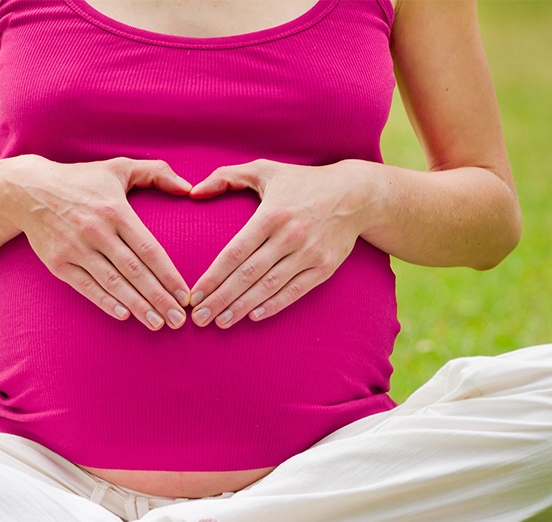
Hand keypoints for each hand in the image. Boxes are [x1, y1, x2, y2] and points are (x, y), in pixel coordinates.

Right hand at [7, 156, 192, 329]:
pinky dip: (105, 302)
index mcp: (115, 210)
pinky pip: (85, 287)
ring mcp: (75, 248)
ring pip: (112, 283)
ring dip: (137, 306)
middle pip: (134, 271)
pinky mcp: (58, 263)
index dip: (169, 274)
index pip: (149, 248)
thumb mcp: (119, 167)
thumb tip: (189, 188)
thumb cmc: (81, 180)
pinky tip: (124, 315)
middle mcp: (96, 231)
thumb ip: (157, 172)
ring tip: (157, 323)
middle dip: (159, 298)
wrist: (28, 190)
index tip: (185, 295)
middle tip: (179, 319)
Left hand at [188, 159, 376, 327]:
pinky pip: (295, 291)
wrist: (357, 194)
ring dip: (242, 307)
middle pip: (248, 274)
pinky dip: (274, 305)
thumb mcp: (265, 170)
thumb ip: (226, 176)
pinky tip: (253, 317)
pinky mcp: (325, 267)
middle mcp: (290, 236)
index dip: (213, 276)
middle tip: (199, 318)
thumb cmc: (303, 182)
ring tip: (220, 322)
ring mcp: (309, 254)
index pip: (235, 252)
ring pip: (269, 286)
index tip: (195, 295)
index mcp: (271, 214)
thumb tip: (194, 193)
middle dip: (221, 299)